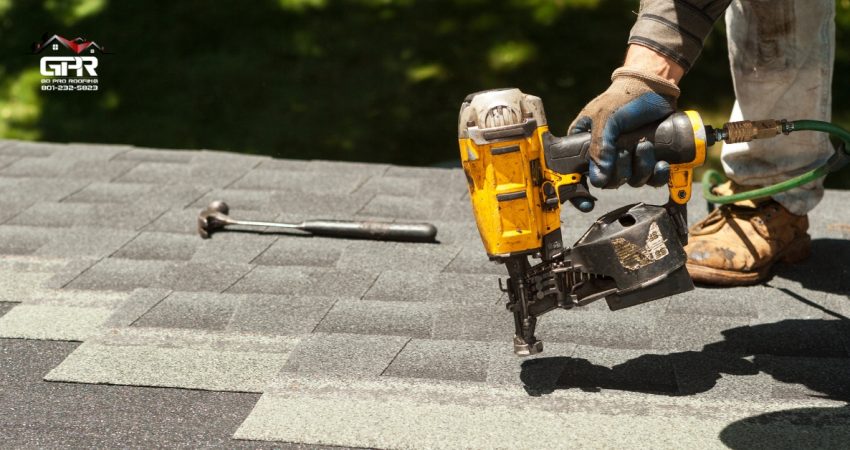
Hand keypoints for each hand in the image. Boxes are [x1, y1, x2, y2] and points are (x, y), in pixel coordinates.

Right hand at [570, 64, 680, 188]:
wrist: (655, 86)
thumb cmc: (624, 97)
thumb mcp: (606, 119)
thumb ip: (599, 147)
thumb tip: (598, 180)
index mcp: (585, 145)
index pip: (574, 175)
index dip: (578, 193)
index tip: (588, 202)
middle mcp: (604, 155)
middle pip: (608, 182)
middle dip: (621, 171)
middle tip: (627, 151)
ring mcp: (626, 158)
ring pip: (630, 181)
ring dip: (640, 168)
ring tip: (646, 146)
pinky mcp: (647, 158)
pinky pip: (650, 179)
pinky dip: (657, 175)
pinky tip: (661, 164)